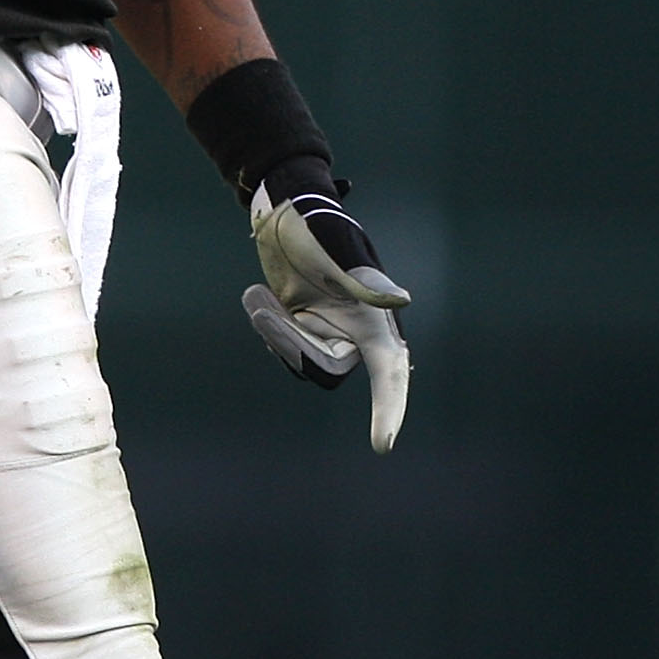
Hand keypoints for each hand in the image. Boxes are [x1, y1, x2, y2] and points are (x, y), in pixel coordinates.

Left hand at [242, 160, 408, 451]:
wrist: (287, 213)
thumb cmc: (318, 227)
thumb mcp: (337, 252)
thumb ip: (365, 282)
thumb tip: (400, 301)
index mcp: (375, 320)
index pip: (389, 374)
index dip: (388, 410)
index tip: (381, 446)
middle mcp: (357, 334)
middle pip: (324, 370)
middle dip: (288, 344)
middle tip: (262, 306)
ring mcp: (330, 336)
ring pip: (299, 362)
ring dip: (274, 332)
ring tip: (258, 294)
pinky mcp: (304, 333)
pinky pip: (283, 349)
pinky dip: (268, 324)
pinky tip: (261, 294)